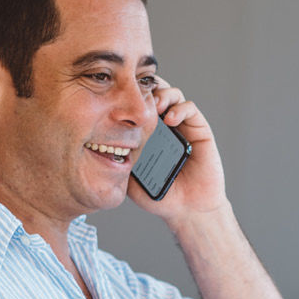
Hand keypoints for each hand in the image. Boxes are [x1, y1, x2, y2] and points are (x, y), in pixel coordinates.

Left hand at [128, 79, 227, 221]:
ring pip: (173, 95)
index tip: (118, 96)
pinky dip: (180, 108)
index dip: (130, 96)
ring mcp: (183, 126)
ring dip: (163, 94)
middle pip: (156, 93)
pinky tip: (170, 119)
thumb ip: (119, 162)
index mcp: (147, 133)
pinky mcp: (199, 130)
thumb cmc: (161, 196)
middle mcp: (165, 126)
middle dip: (146, 88)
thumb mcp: (130, 178)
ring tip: (154, 105)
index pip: (138, 105)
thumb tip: (98, 146)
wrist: (188, 209)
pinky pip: (190, 109)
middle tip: (137, 94)